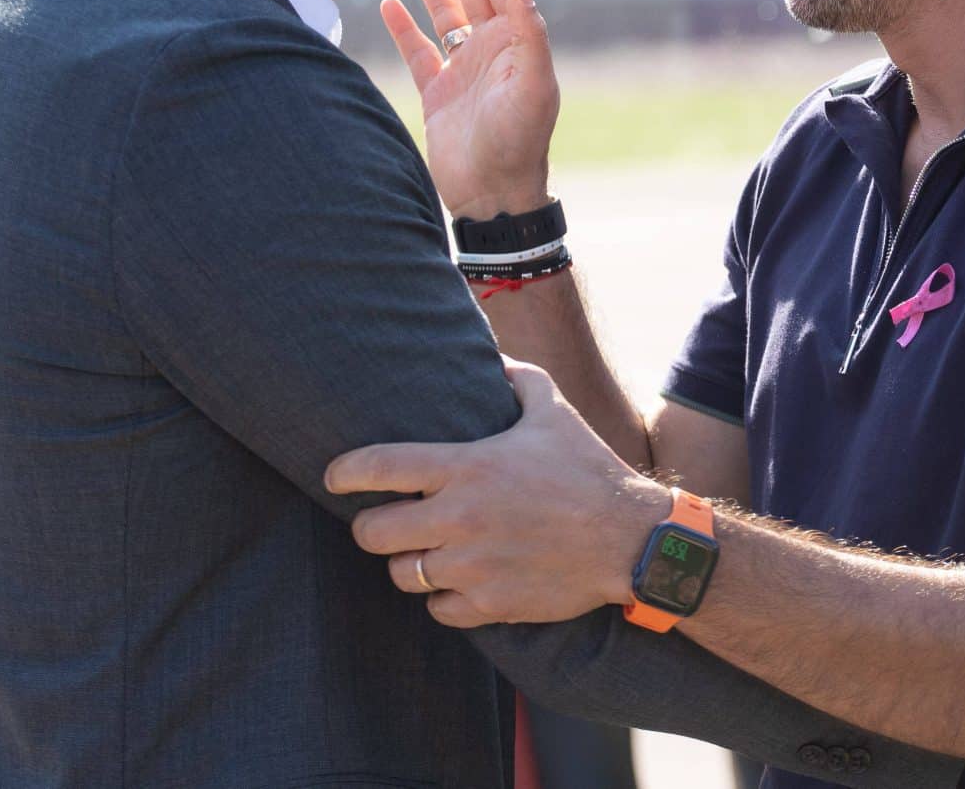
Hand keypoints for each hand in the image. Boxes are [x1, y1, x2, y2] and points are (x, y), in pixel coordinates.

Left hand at [324, 360, 670, 627]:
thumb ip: (518, 380)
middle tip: (386, 522)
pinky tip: (457, 581)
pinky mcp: (490, 602)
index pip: (380, 467)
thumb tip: (494, 355)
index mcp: (468, 466)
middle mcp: (461, 517)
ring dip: (407, 563)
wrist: (631, 539)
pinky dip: (441, 597)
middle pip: (373, 533)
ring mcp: (473, 564)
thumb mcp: (553, 412)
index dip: (344, 472)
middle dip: (371, 526)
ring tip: (424, 552)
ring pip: (402, 574)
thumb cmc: (589, 469)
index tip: (333, 477)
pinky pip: (437, 609)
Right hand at [380, 0, 557, 218]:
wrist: (493, 195)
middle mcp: (490, 47)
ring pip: (442, 11)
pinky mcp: (437, 91)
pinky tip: (386, 3)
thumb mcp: (532, 86)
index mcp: (516, 40)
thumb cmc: (519, 143)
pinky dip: (403, 27)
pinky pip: (418, 50)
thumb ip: (529, 35)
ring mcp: (462, 67)